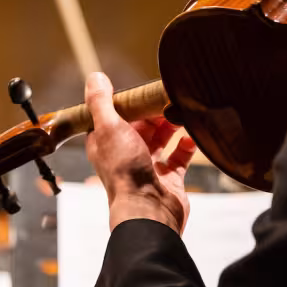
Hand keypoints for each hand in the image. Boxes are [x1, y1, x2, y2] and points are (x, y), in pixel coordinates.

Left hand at [84, 72, 196, 233]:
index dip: (131, 102)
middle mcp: (125, 154)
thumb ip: (101, 102)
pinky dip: (186, 146)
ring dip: (171, 125)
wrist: (148, 210)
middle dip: (155, 111)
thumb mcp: (108, 128)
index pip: (117, 115)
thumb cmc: (125, 171)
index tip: (146, 89)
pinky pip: (179, 157)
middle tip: (170, 97)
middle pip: (142, 125)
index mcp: (106, 143)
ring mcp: (148, 167)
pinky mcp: (169, 179)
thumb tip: (95, 77)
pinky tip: (191, 136)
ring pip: (161, 139)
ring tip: (182, 112)